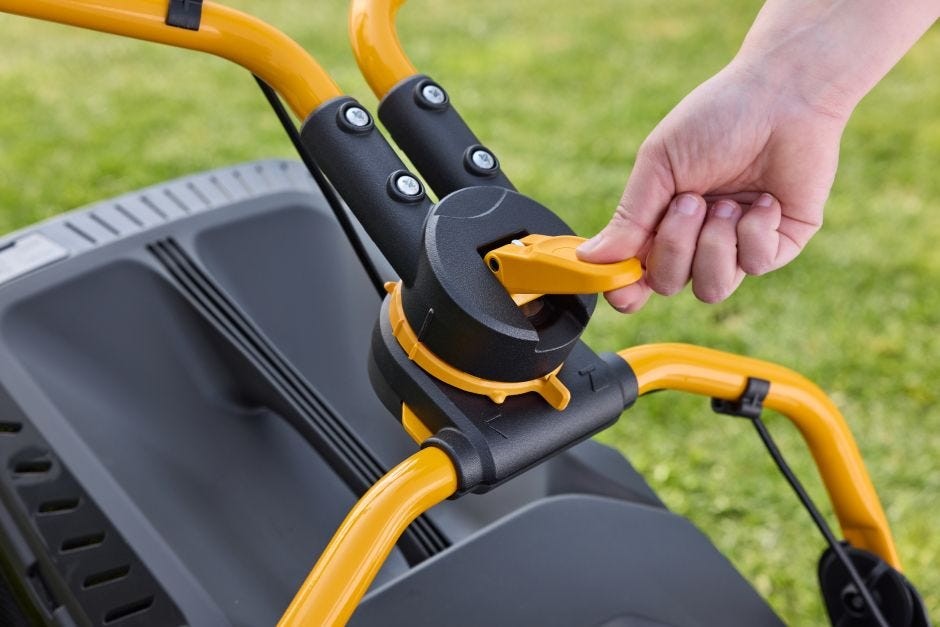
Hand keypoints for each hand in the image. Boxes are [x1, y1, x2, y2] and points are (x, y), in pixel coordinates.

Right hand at [577, 61, 847, 311]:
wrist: (783, 95)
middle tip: (691, 200)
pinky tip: (764, 199)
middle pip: (668, 284)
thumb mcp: (660, 165)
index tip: (620, 282)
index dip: (623, 288)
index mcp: (660, 223)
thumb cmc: (716, 118)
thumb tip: (589, 259)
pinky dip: (754, 230)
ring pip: (712, 288)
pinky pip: (755, 264)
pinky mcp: (779, 245)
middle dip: (675, 246)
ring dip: (714, 243)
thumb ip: (629, 218)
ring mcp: (738, 247)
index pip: (634, 277)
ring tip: (729, 202)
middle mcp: (696, 242)